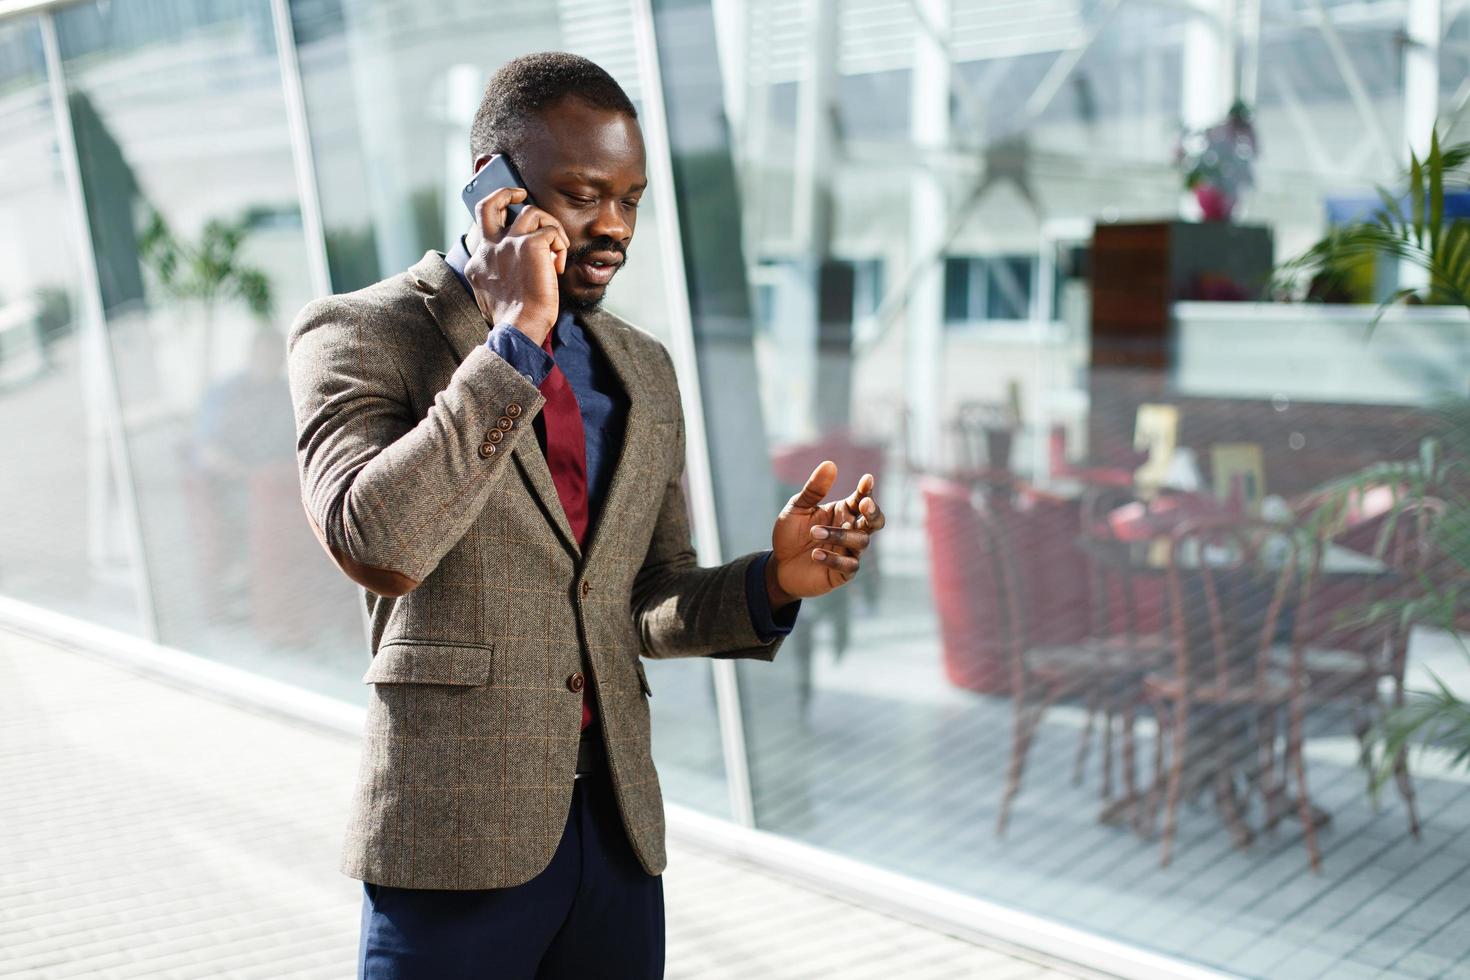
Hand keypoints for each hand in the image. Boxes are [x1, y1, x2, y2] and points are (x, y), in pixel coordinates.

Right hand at [463, 187, 569, 345]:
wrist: (519, 327)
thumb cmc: (512, 318)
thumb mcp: (491, 295)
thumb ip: (496, 276)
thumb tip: (510, 270)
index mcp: (479, 260)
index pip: (484, 228)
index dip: (500, 222)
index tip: (512, 224)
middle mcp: (490, 248)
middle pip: (490, 203)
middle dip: (507, 192)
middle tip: (522, 194)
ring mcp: (509, 243)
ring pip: (532, 212)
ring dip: (550, 226)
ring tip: (558, 249)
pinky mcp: (530, 245)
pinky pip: (552, 232)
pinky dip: (561, 246)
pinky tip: (559, 266)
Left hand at [768, 461, 885, 602]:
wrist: (779, 566)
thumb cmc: (791, 534)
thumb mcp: (797, 508)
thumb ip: (813, 490)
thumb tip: (830, 464)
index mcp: (843, 512)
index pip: (862, 498)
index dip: (867, 490)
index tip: (867, 480)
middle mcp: (851, 530)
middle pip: (875, 521)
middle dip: (874, 512)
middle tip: (864, 505)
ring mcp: (849, 552)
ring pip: (861, 541)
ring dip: (839, 535)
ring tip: (813, 532)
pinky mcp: (843, 573)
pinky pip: (849, 565)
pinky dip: (834, 559)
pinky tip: (815, 554)